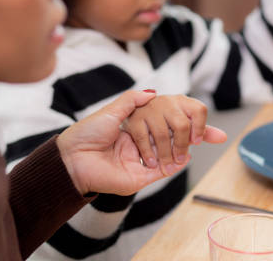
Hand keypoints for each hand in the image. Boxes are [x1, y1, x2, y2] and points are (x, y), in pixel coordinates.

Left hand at [56, 90, 187, 195]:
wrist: (72, 158)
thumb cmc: (86, 133)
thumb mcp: (111, 111)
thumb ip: (132, 100)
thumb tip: (153, 92)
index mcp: (135, 130)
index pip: (165, 125)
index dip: (183, 123)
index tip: (200, 118)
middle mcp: (140, 147)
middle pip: (171, 141)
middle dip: (188, 137)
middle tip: (197, 132)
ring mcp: (141, 163)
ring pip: (169, 156)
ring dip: (180, 149)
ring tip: (189, 143)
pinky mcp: (139, 178)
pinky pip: (161, 173)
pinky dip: (175, 166)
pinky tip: (184, 158)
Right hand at [123, 95, 226, 175]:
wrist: (138, 111)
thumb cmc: (166, 120)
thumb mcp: (186, 123)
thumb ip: (203, 131)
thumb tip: (223, 138)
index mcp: (183, 101)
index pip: (199, 110)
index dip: (201, 128)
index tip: (196, 142)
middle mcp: (167, 102)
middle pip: (182, 124)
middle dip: (182, 146)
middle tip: (180, 159)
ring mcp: (150, 109)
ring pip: (162, 134)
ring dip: (166, 155)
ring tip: (167, 166)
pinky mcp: (135, 118)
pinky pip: (143, 138)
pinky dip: (148, 153)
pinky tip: (152, 162)